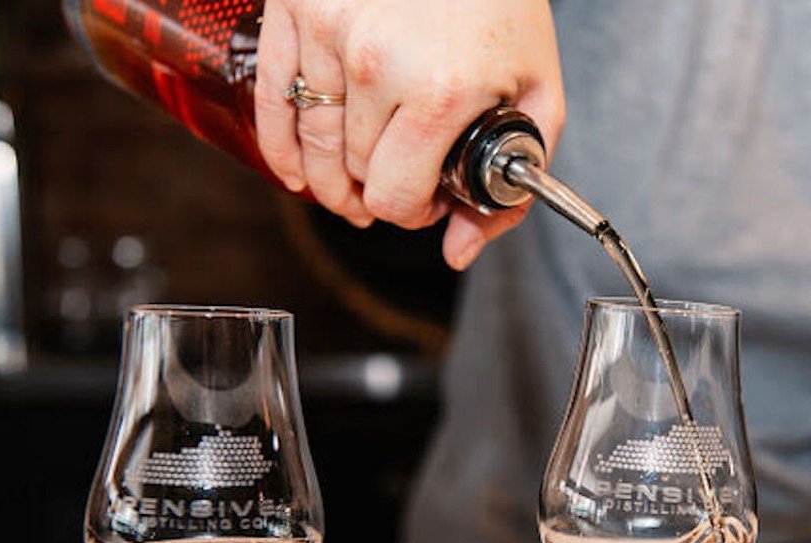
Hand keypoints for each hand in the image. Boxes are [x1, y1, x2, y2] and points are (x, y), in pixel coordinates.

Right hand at [255, 0, 564, 268]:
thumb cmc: (503, 3)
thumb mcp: (539, 94)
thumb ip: (509, 183)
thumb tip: (457, 250)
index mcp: (441, 94)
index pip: (395, 197)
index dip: (412, 212)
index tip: (426, 202)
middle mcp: (377, 66)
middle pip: (353, 175)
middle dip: (378, 191)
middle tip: (401, 180)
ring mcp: (328, 35)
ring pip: (312, 146)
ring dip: (329, 179)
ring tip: (350, 187)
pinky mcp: (294, 8)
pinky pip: (272, 99)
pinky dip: (281, 146)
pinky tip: (296, 172)